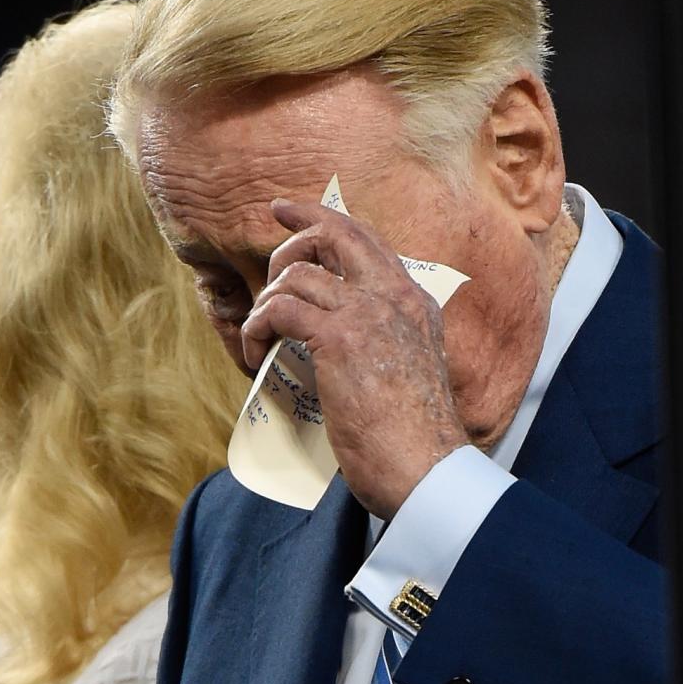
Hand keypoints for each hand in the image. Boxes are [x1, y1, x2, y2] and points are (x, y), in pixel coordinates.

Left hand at [241, 199, 468, 518]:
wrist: (426, 468)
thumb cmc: (414, 442)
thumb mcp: (408, 376)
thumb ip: (382, 352)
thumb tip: (334, 355)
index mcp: (415, 305)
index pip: (368, 243)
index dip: (326, 221)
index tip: (291, 215)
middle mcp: (395, 298)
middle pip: (336, 233)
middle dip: (293, 231)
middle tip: (265, 242)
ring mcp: (369, 314)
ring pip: (297, 274)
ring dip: (265, 302)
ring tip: (260, 338)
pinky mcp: (340, 339)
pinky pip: (280, 309)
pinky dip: (256, 328)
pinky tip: (257, 356)